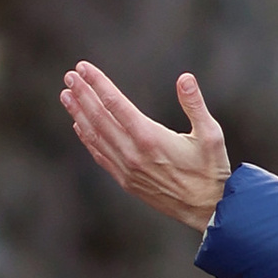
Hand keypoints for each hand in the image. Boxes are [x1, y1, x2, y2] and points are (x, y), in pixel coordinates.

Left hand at [60, 61, 231, 233]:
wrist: (206, 209)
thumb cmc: (211, 170)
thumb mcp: (211, 135)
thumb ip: (195, 105)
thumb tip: (185, 78)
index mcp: (150, 137)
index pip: (116, 104)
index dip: (98, 83)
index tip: (83, 68)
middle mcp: (132, 153)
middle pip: (99, 117)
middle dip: (83, 94)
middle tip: (69, 76)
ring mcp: (126, 168)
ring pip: (95, 136)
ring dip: (78, 114)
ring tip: (66, 95)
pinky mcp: (126, 180)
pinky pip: (100, 155)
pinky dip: (87, 138)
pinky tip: (79, 126)